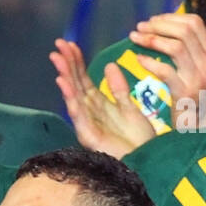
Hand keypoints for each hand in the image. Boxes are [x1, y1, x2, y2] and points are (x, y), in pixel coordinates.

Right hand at [50, 38, 155, 157]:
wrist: (148, 161)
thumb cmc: (139, 141)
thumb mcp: (129, 108)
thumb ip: (119, 88)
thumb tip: (109, 66)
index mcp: (99, 106)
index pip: (84, 80)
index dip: (77, 62)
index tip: (71, 44)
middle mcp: (90, 114)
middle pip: (76, 85)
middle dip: (67, 64)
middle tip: (57, 45)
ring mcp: (88, 125)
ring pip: (74, 96)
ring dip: (64, 77)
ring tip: (57, 59)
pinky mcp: (90, 136)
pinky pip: (78, 114)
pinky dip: (70, 98)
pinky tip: (64, 83)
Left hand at [130, 11, 205, 104]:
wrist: (200, 132)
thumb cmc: (194, 102)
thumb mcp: (199, 74)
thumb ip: (190, 54)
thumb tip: (167, 33)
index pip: (194, 23)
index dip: (171, 18)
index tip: (153, 21)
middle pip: (185, 30)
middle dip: (159, 25)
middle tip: (140, 27)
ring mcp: (198, 78)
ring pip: (176, 46)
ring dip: (152, 39)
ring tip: (136, 39)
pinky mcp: (185, 93)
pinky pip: (166, 71)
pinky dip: (150, 63)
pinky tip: (139, 60)